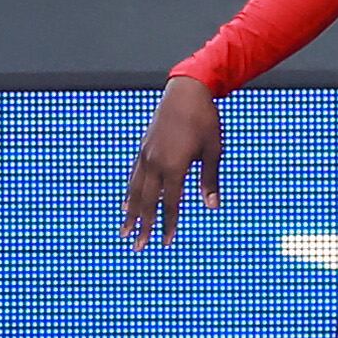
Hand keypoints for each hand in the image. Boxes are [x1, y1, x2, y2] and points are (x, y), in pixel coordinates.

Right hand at [122, 75, 224, 244]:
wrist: (186, 90)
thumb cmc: (204, 120)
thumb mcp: (213, 150)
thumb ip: (209, 180)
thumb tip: (213, 206)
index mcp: (174, 166)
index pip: (171, 203)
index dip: (169, 224)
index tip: (166, 243)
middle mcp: (155, 163)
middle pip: (147, 202)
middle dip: (143, 226)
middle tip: (137, 248)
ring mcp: (146, 155)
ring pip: (135, 190)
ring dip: (131, 213)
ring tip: (125, 232)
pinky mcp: (143, 147)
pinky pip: (134, 176)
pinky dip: (129, 193)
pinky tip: (126, 204)